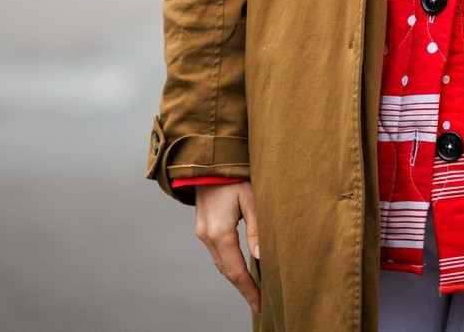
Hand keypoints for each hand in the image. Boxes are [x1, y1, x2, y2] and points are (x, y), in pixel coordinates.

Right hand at [194, 181, 261, 313]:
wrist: (210, 160)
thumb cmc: (234, 174)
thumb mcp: (252, 198)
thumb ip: (257, 229)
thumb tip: (261, 257)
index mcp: (220, 232)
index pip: (236, 270)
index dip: (248, 288)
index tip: (259, 303)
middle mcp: (207, 235)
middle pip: (226, 271)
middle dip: (242, 287)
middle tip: (258, 302)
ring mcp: (202, 231)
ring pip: (219, 263)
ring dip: (234, 277)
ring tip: (251, 288)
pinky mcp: (202, 226)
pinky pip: (216, 252)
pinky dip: (228, 264)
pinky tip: (238, 267)